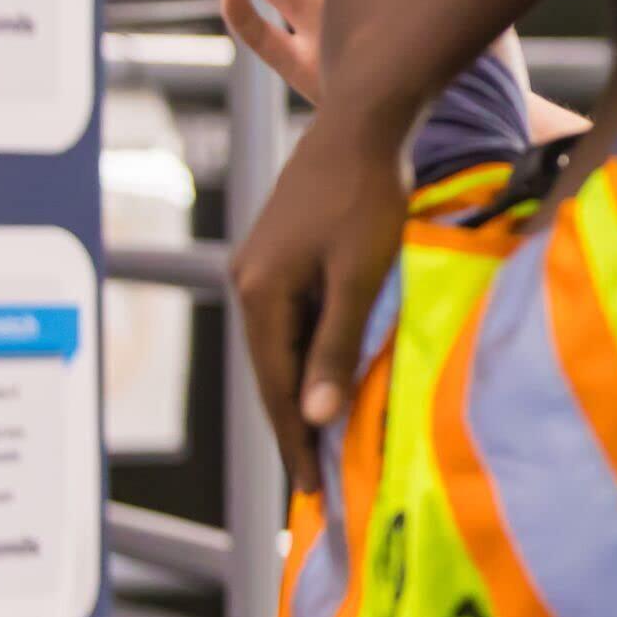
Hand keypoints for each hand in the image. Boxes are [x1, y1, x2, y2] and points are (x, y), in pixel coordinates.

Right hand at [231, 112, 414, 492]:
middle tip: (317, 482)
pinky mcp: (279, 253)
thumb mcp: (360, 278)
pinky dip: (308, 355)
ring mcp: (259, 266)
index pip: (276, 389)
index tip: (313, 491)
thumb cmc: (368, 198)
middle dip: (295, 427)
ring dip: (302, 392)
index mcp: (261, 295)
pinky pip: (292, 321)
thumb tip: (316, 415)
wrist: (362, 125)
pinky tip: (327, 375)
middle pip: (272, 373)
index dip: (297, 442)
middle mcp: (248, 284)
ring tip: (324, 442)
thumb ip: (337, 346)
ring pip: (281, 348)